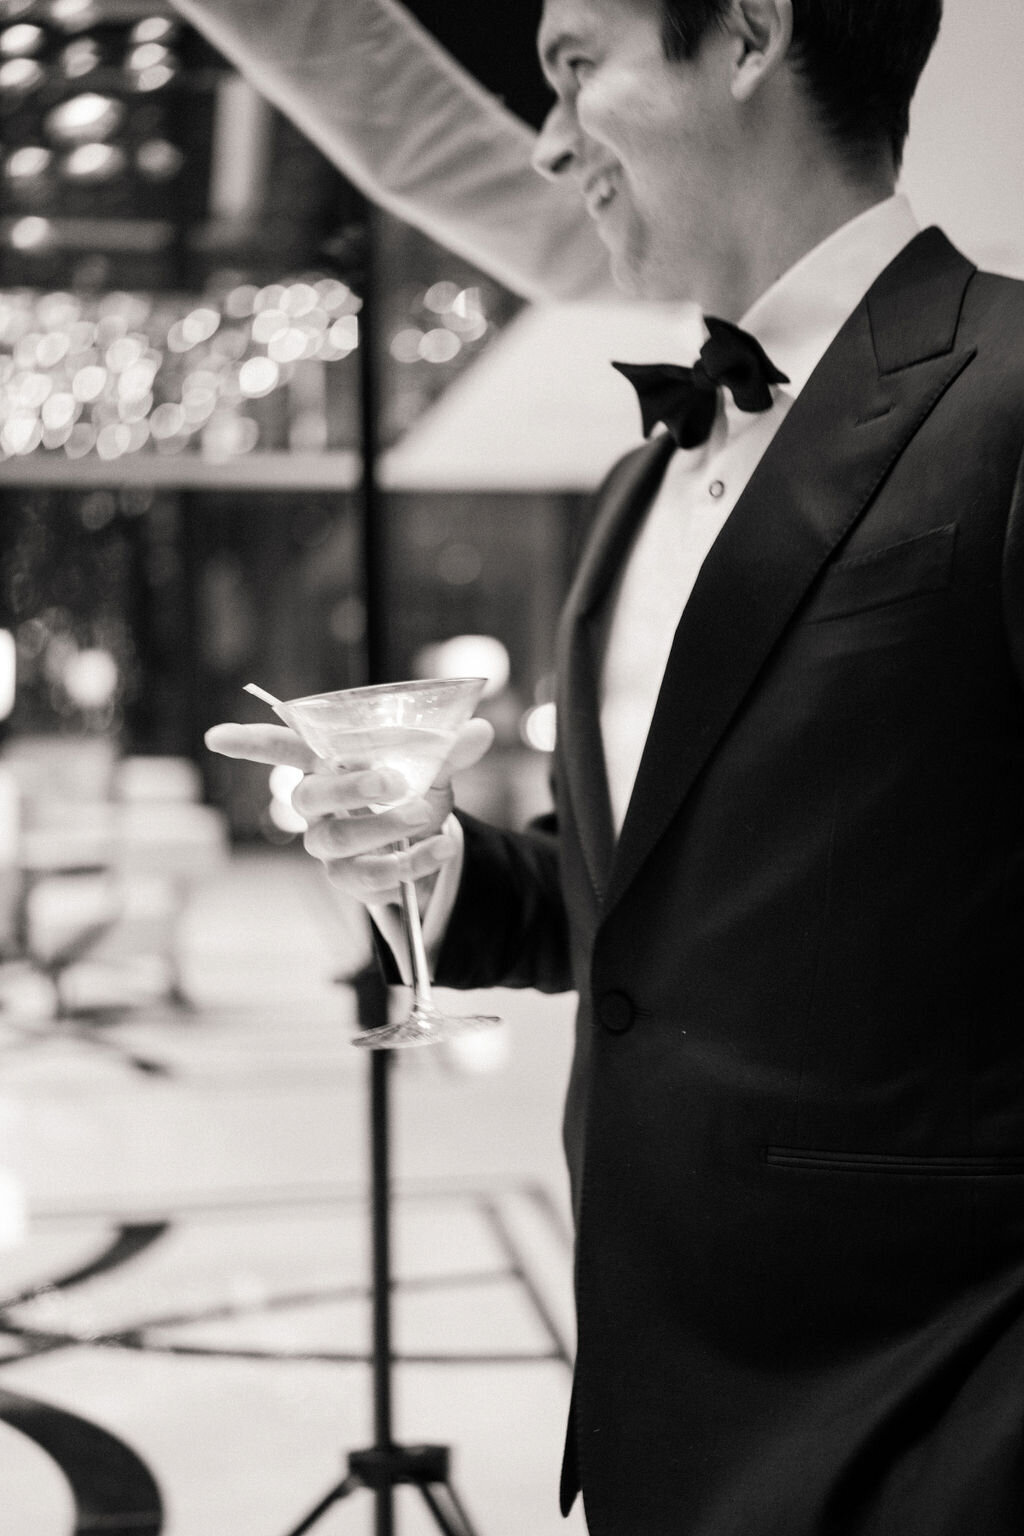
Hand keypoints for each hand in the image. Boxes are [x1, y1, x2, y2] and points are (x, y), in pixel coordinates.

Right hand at [204, 716, 493, 903]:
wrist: (428, 842)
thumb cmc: (415, 790)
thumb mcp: (434, 767)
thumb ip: (449, 751)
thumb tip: (481, 731)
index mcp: (328, 763)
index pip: (281, 747)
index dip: (250, 742)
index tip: (215, 736)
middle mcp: (317, 804)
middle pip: (306, 795)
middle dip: (348, 786)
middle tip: (392, 781)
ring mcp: (327, 844)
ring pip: (334, 839)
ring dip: (385, 827)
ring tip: (427, 818)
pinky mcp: (349, 879)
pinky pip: (369, 876)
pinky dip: (410, 863)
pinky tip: (440, 848)